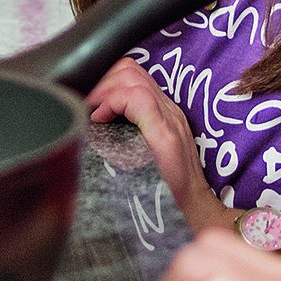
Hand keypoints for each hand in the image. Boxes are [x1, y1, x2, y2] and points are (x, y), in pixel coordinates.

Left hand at [87, 58, 227, 228]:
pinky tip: (101, 119)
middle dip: (101, 80)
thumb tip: (88, 127)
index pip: (133, 74)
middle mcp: (168, 109)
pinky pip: (137, 98)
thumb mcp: (140, 155)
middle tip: (85, 104)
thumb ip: (124, 135)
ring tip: (92, 111)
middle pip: (129, 68)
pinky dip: (112, 103)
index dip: (105, 80)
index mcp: (162, 113)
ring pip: (132, 76)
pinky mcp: (165, 133)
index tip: (88, 102)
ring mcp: (169, 119)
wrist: (195, 211)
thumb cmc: (165, 191)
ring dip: (104, 90)